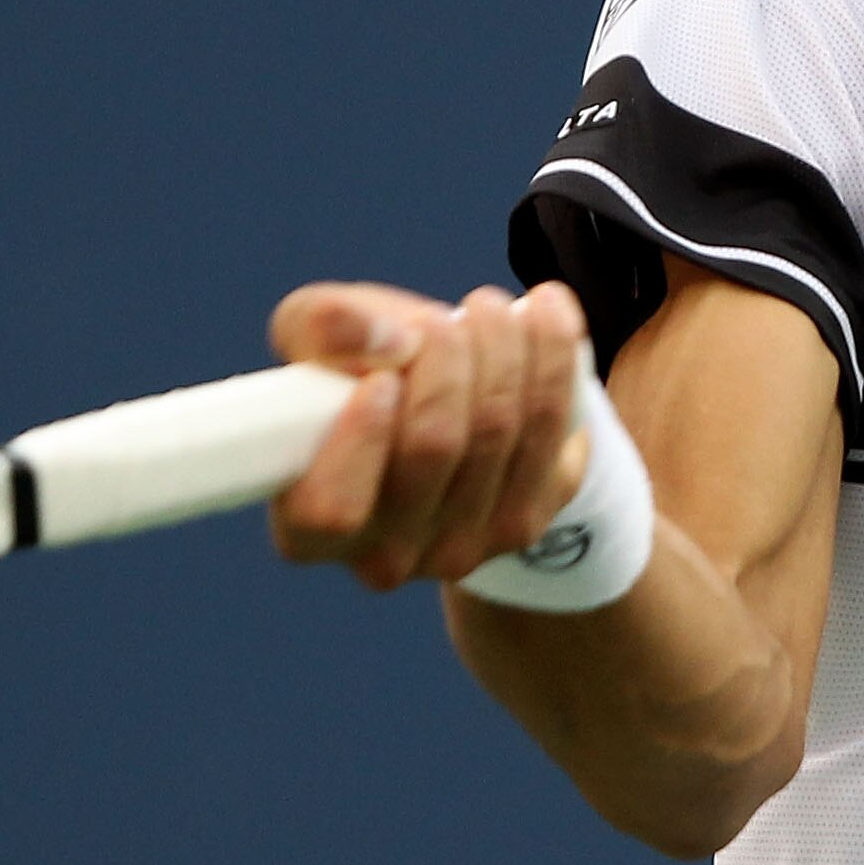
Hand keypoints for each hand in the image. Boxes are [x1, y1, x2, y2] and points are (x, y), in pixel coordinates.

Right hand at [265, 280, 592, 590]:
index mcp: (309, 529)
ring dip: (502, 347)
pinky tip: (543, 315)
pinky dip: (553, 358)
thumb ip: (321, 325)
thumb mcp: (311, 340)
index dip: (362, 438)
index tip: (381, 377)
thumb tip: (391, 340)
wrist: (432, 410)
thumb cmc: (355, 378)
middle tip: (441, 318)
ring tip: (486, 308)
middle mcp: (386, 556)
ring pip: (498, 430)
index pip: (333, 509)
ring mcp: (460, 549)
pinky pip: (553, 429)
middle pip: (434, 445)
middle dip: (446, 358)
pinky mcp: (526, 523)